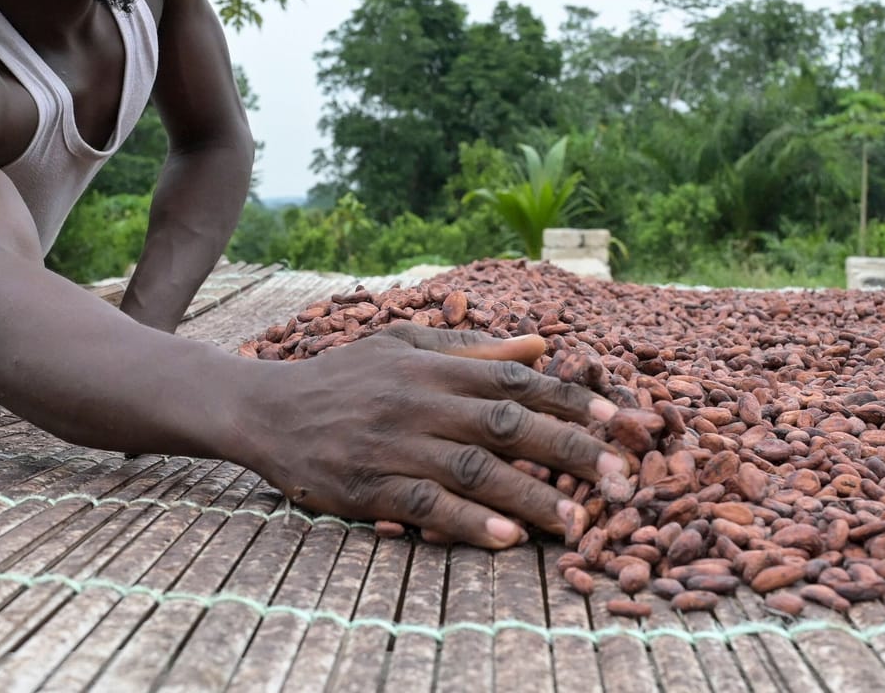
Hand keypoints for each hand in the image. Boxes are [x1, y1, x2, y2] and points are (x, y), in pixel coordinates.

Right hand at [239, 323, 623, 548]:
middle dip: (568, 449)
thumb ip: (473, 348)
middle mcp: (421, 402)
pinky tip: (507, 540)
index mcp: (435, 367)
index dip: (571, 399)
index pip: (516, 379)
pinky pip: (426, 505)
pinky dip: (468, 523)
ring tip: (574, 521)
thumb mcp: (405, 345)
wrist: (265, 409)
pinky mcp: (369, 487)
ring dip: (529, 496)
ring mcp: (394, 445)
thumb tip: (540, 344)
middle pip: (507, 424)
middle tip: (618, 479)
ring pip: (473, 469)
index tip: (619, 420)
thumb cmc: (344, 376)